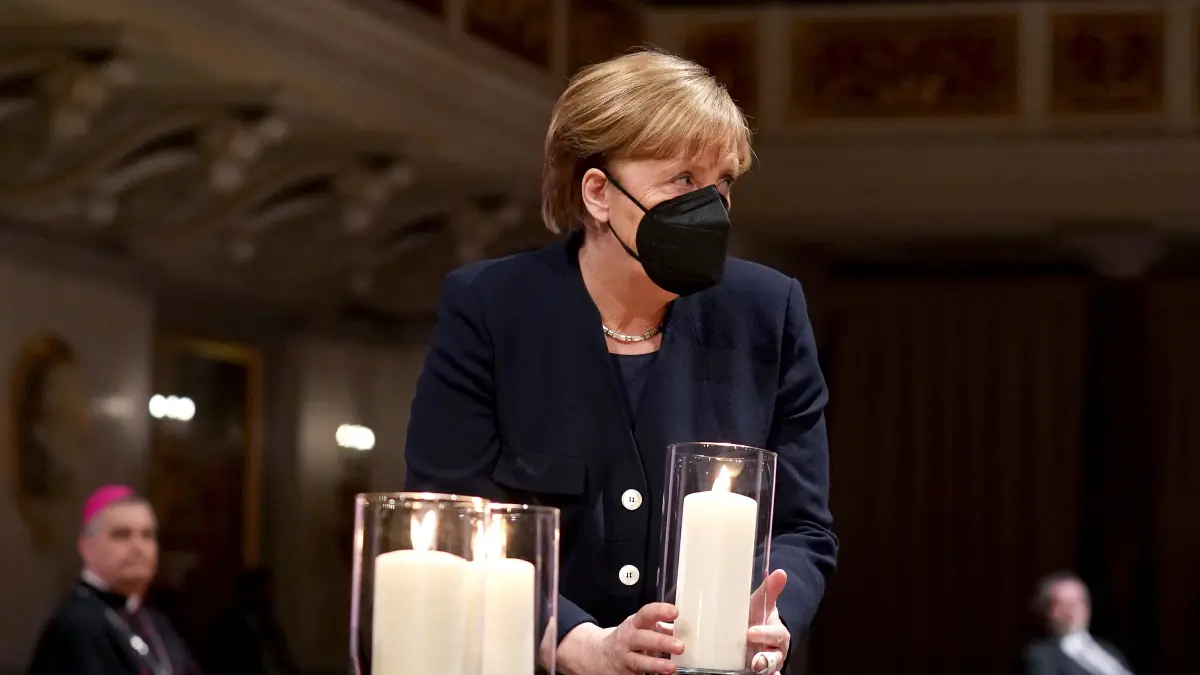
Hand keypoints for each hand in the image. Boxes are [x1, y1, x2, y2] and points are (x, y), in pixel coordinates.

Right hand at [557, 603, 684, 674]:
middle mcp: (627, 641)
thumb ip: (660, 629)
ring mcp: (623, 659)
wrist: (596, 655)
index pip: (646, 614)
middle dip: (661, 642)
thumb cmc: (626, 640)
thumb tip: (682, 630)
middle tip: (680, 646)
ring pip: (639, 662)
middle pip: (643, 639)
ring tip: (672, 667)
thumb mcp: (640, 629)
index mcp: (633, 625)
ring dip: (656, 665)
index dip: (659, 611)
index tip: (674, 612)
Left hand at [747, 570, 790, 674]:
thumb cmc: (758, 617)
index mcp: (778, 634)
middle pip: (774, 658)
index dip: (764, 634)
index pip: (775, 635)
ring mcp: (768, 664)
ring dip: (764, 671)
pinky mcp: (759, 672)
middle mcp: (775, 652)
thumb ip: (769, 590)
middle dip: (765, 660)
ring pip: (770, 669)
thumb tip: (780, 572)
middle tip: (755, 662)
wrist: (756, 633)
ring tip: (755, 670)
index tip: (750, 632)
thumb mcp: (762, 603)